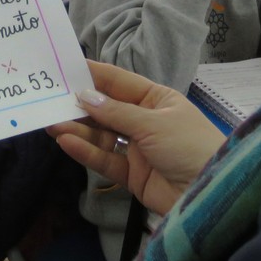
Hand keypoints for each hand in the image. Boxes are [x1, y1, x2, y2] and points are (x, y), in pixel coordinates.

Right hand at [47, 61, 223, 215]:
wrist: (211, 193)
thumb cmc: (189, 145)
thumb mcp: (154, 123)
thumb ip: (116, 112)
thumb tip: (84, 96)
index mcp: (156, 100)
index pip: (120, 82)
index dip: (94, 75)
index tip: (65, 68)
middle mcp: (145, 121)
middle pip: (107, 110)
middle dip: (80, 105)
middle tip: (49, 99)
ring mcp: (137, 149)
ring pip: (102, 136)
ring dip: (78, 129)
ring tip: (51, 122)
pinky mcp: (132, 175)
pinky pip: (105, 159)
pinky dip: (85, 151)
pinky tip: (66, 142)